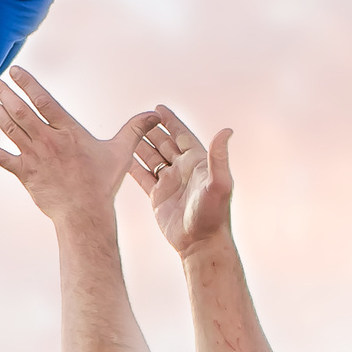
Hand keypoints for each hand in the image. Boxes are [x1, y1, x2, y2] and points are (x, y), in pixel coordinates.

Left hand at [0, 68, 155, 223]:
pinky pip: (2, 158)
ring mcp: (34, 156)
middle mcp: (48, 140)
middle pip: (21, 111)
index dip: (28, 84)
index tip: (14, 70)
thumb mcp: (121, 152)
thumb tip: (155, 113)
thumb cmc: (102, 183)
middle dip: (2, 92)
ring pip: (9, 128)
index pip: (44, 101)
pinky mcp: (25, 174)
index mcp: (68, 131)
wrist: (85, 214)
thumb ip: (135, 129)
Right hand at [127, 108, 236, 257]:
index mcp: (197, 163)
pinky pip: (143, 177)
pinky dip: (134, 167)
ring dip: (141, 145)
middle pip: (164, 143)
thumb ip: (219, 157)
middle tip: (138, 117)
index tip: (158, 108)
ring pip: (152, 158)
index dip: (171, 121)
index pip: (181, 135)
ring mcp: (170, 183)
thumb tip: (227, 130)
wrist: (200, 243)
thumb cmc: (213, 216)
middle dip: (152, 129)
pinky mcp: (158, 197)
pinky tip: (124, 158)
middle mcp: (182, 170)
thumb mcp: (219, 183)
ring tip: (127, 133)